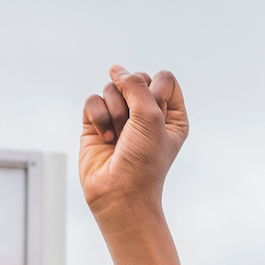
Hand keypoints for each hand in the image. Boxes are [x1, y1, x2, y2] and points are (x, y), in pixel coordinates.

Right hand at [80, 67, 188, 230]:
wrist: (118, 195)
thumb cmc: (143, 162)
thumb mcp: (151, 116)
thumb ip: (135, 85)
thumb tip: (115, 69)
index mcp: (171, 115)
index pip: (163, 78)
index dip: (155, 90)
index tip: (154, 116)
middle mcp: (146, 115)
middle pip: (134, 80)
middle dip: (131, 101)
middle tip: (133, 128)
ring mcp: (120, 119)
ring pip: (111, 88)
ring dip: (114, 111)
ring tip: (118, 137)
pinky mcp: (96, 124)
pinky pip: (93, 101)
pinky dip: (97, 117)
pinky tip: (104, 137)